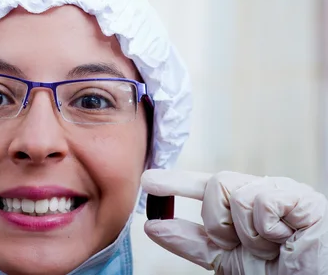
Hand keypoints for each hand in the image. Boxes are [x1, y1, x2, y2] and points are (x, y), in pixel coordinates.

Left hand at [141, 170, 327, 273]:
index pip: (203, 187)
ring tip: (271, 248)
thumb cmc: (280, 272)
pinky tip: (287, 237)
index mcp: (241, 206)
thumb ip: (191, 242)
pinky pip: (261, 201)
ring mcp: (278, 192)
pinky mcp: (298, 196)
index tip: (148, 182)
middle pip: (213, 185)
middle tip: (239, 244)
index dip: (174, 182)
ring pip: (234, 193)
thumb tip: (153, 226)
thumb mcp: (228, 261)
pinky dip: (268, 229)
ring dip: (247, 233)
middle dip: (218, 221)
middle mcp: (257, 193)